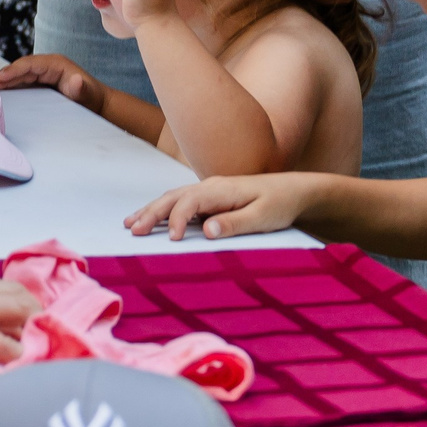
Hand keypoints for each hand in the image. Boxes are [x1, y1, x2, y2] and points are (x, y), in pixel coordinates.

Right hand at [0, 53, 106, 116]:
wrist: (96, 104)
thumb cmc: (91, 98)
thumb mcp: (87, 94)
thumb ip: (81, 88)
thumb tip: (77, 80)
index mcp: (55, 64)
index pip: (30, 64)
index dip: (14, 70)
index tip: (0, 78)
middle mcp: (46, 66)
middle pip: (20, 68)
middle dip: (4, 75)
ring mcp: (42, 74)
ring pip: (18, 75)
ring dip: (4, 81)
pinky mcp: (39, 83)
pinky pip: (21, 83)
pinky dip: (10, 87)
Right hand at [125, 174, 308, 240]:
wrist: (295, 190)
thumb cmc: (280, 204)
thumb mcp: (262, 218)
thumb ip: (234, 224)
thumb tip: (205, 231)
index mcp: (221, 189)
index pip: (189, 202)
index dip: (176, 220)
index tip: (170, 240)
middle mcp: (211, 186)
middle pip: (173, 196)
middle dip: (150, 212)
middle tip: (132, 230)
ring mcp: (209, 190)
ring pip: (173, 197)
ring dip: (151, 209)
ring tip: (131, 223)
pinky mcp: (211, 197)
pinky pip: (181, 201)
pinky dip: (163, 209)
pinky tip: (153, 217)